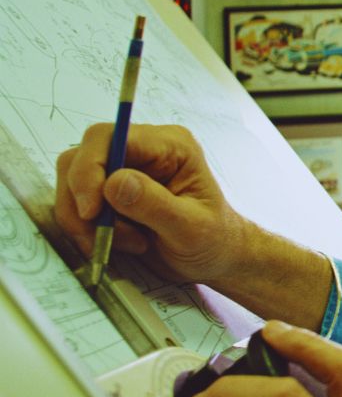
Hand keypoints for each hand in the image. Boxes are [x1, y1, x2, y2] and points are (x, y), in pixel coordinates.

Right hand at [55, 123, 246, 284]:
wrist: (215, 258)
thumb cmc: (214, 240)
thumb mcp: (191, 228)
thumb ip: (154, 204)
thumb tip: (114, 182)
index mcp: (170, 145)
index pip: (109, 137)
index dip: (89, 170)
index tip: (91, 212)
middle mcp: (143, 150)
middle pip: (80, 158)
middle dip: (83, 202)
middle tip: (104, 237)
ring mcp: (123, 170)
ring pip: (72, 183)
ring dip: (86, 221)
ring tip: (127, 243)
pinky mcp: (109, 193)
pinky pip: (76, 204)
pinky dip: (86, 229)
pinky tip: (120, 244)